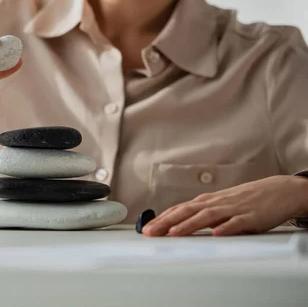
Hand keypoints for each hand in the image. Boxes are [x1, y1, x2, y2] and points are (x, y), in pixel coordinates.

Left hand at [142, 175, 307, 236]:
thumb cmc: (245, 200)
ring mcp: (232, 209)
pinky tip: (216, 234)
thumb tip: (178, 225)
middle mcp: (215, 203)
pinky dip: (225, 227)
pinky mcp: (250, 217)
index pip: (179, 210)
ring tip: (174, 233)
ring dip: (189, 224)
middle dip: (166, 222)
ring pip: (206, 216)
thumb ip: (201, 215)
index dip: (162, 219)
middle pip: (187, 212)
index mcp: (206, 202)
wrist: (277, 191)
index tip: (146, 229)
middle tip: (150, 232)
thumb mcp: (219, 206)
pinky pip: (236, 223)